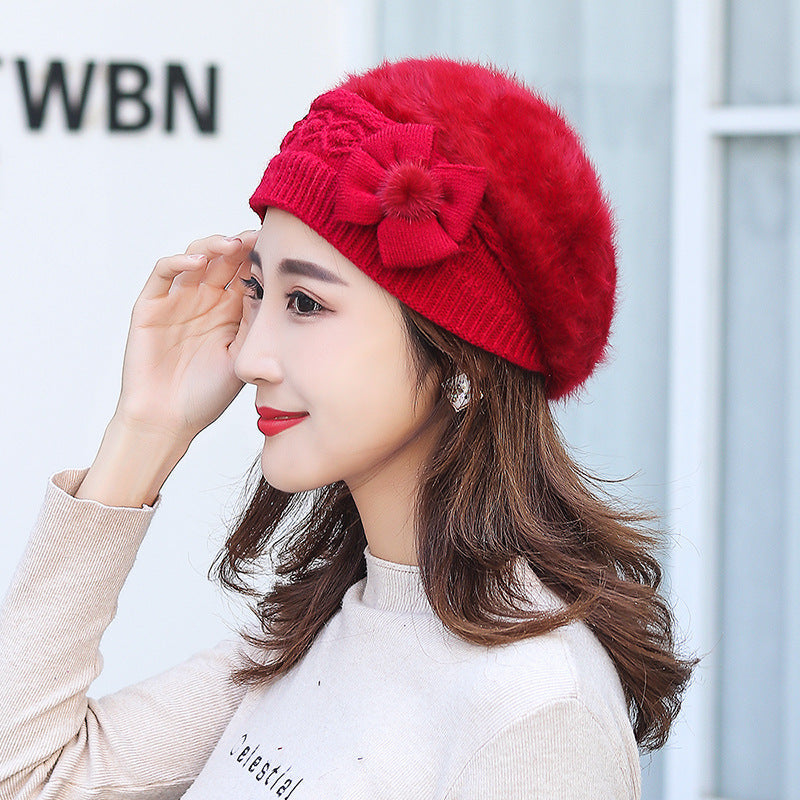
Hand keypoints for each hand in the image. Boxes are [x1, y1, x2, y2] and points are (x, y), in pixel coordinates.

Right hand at [112, 231, 257, 444]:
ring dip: (214, 246)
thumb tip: (276, 290)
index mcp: (231, 310)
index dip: (262, 259)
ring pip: (196, 257)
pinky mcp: (151, 306)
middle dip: (242, 246)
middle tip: (260, 236)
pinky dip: (178, 262)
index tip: (281, 249)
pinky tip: (199, 262)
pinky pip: (163, 273)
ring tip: (234, 244)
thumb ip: (254, 323)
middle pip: (225, 259)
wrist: (170, 420)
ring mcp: (178, 299)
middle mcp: (205, 299)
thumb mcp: (242, 355)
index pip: (248, 273)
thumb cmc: (208, 393)